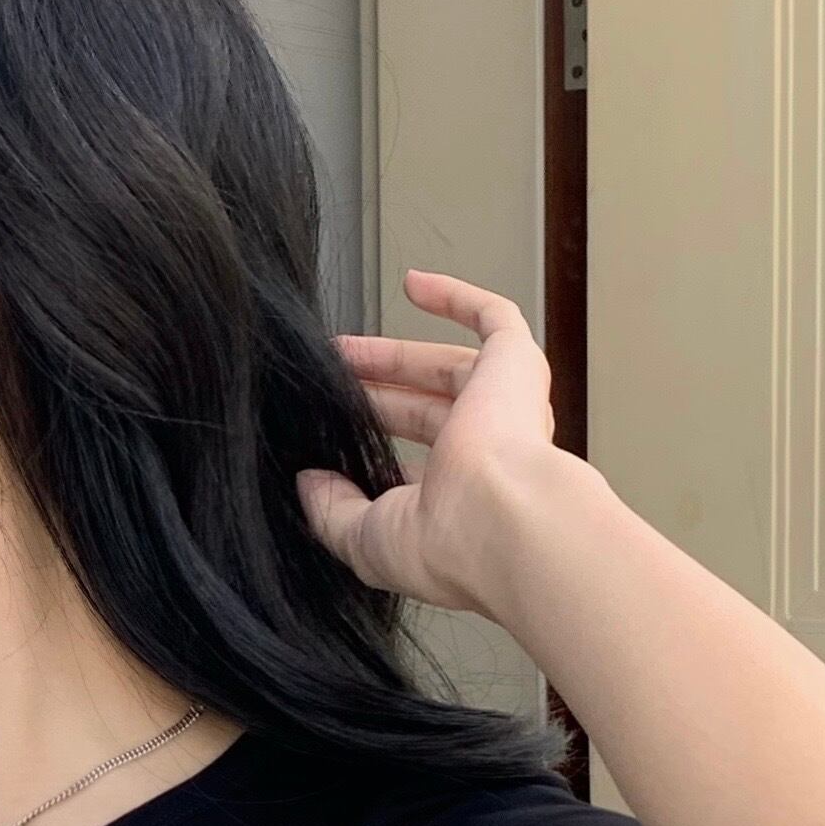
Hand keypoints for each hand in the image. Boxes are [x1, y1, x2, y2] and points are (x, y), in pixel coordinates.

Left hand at [297, 268, 573, 615]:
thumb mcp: (365, 537)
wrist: (502, 518)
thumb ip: (332, 511)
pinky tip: (413, 282)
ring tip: (339, 347)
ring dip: (394, 354)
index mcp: (460, 499)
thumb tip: (308, 483)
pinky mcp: (516, 365)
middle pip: (423, 410)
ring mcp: (506, 407)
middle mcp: (489, 455)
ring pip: (446, 366)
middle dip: (375, 392)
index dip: (375, 448)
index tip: (331, 438)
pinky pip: (493, 317)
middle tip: (328, 380)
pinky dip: (456, 296)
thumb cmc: (446, 543)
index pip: (417, 466)